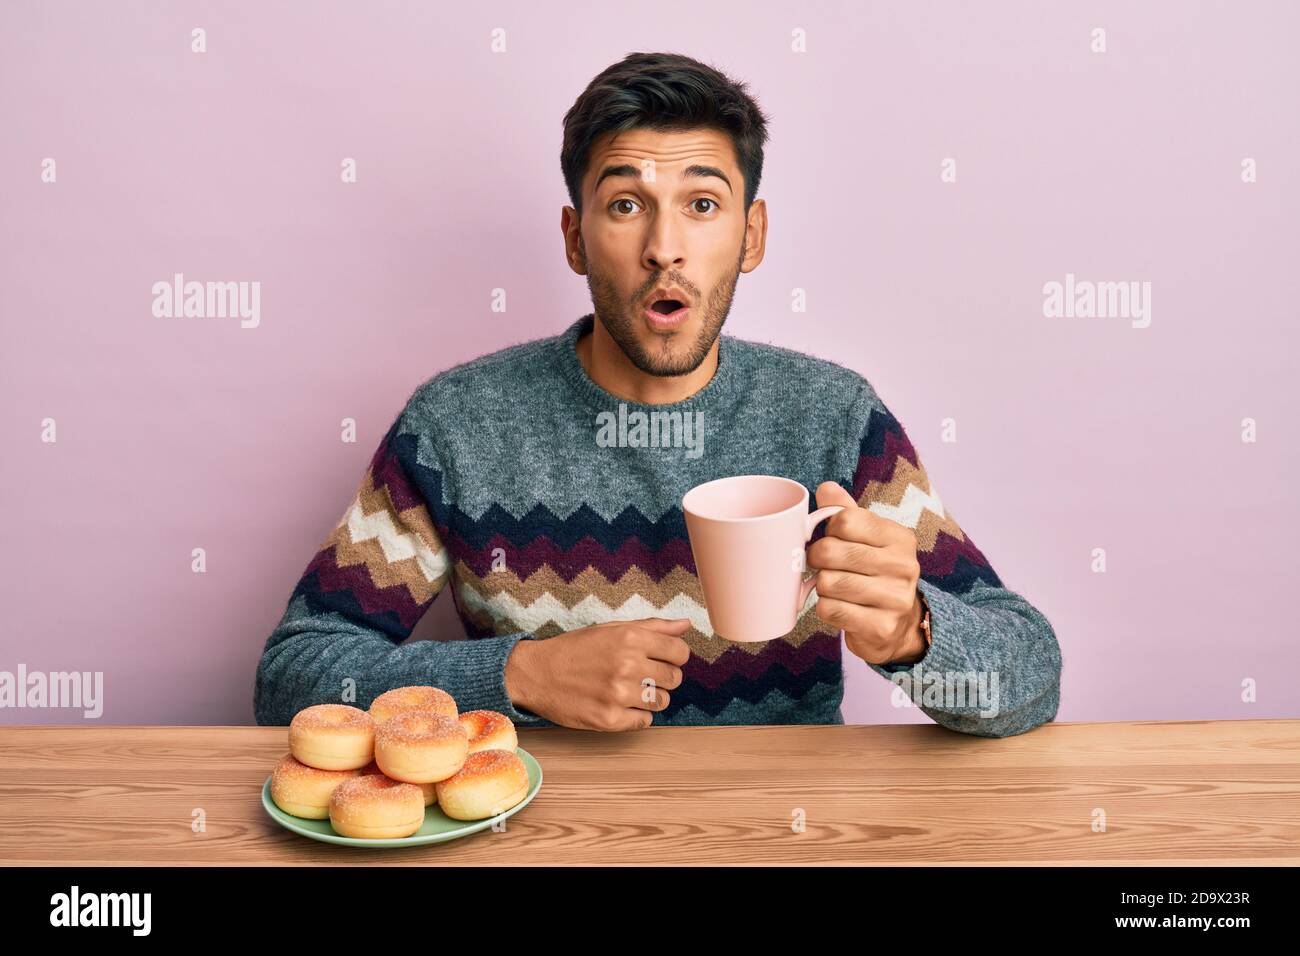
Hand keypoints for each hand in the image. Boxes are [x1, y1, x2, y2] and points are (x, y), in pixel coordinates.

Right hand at [504, 618, 690, 730]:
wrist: (536, 674)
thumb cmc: (575, 649)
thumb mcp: (612, 629)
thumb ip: (652, 627)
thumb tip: (686, 625)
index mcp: (630, 638)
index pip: (680, 652)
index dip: (674, 656)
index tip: (662, 659)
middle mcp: (627, 665)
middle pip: (674, 678)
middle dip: (662, 677)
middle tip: (640, 674)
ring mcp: (618, 695)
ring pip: (662, 701)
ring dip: (649, 697)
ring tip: (627, 689)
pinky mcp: (609, 720)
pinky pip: (645, 721)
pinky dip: (636, 715)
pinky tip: (618, 704)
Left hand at [806, 482, 926, 665]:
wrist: (900, 626)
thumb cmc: (876, 574)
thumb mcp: (868, 539)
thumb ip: (846, 512)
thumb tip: (826, 488)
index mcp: (899, 537)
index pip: (845, 520)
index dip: (827, 531)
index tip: (830, 540)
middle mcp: (903, 566)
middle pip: (831, 552)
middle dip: (817, 559)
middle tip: (821, 566)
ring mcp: (895, 598)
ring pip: (828, 582)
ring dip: (821, 586)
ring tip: (833, 587)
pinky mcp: (882, 627)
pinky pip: (830, 609)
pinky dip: (824, 608)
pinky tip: (838, 606)